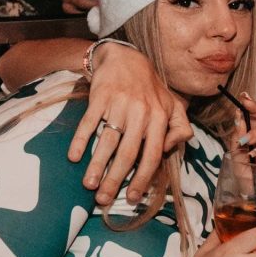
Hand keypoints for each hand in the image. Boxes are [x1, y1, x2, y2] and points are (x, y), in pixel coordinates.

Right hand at [69, 42, 192, 204]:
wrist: (126, 56)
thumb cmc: (150, 88)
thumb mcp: (173, 105)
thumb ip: (180, 128)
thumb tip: (170, 150)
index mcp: (160, 118)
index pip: (152, 155)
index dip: (142, 179)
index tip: (132, 197)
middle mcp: (141, 112)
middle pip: (127, 153)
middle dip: (115, 180)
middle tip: (104, 200)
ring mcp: (120, 104)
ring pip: (107, 141)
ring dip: (97, 166)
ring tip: (89, 185)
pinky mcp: (100, 96)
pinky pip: (89, 121)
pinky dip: (81, 140)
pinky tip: (74, 157)